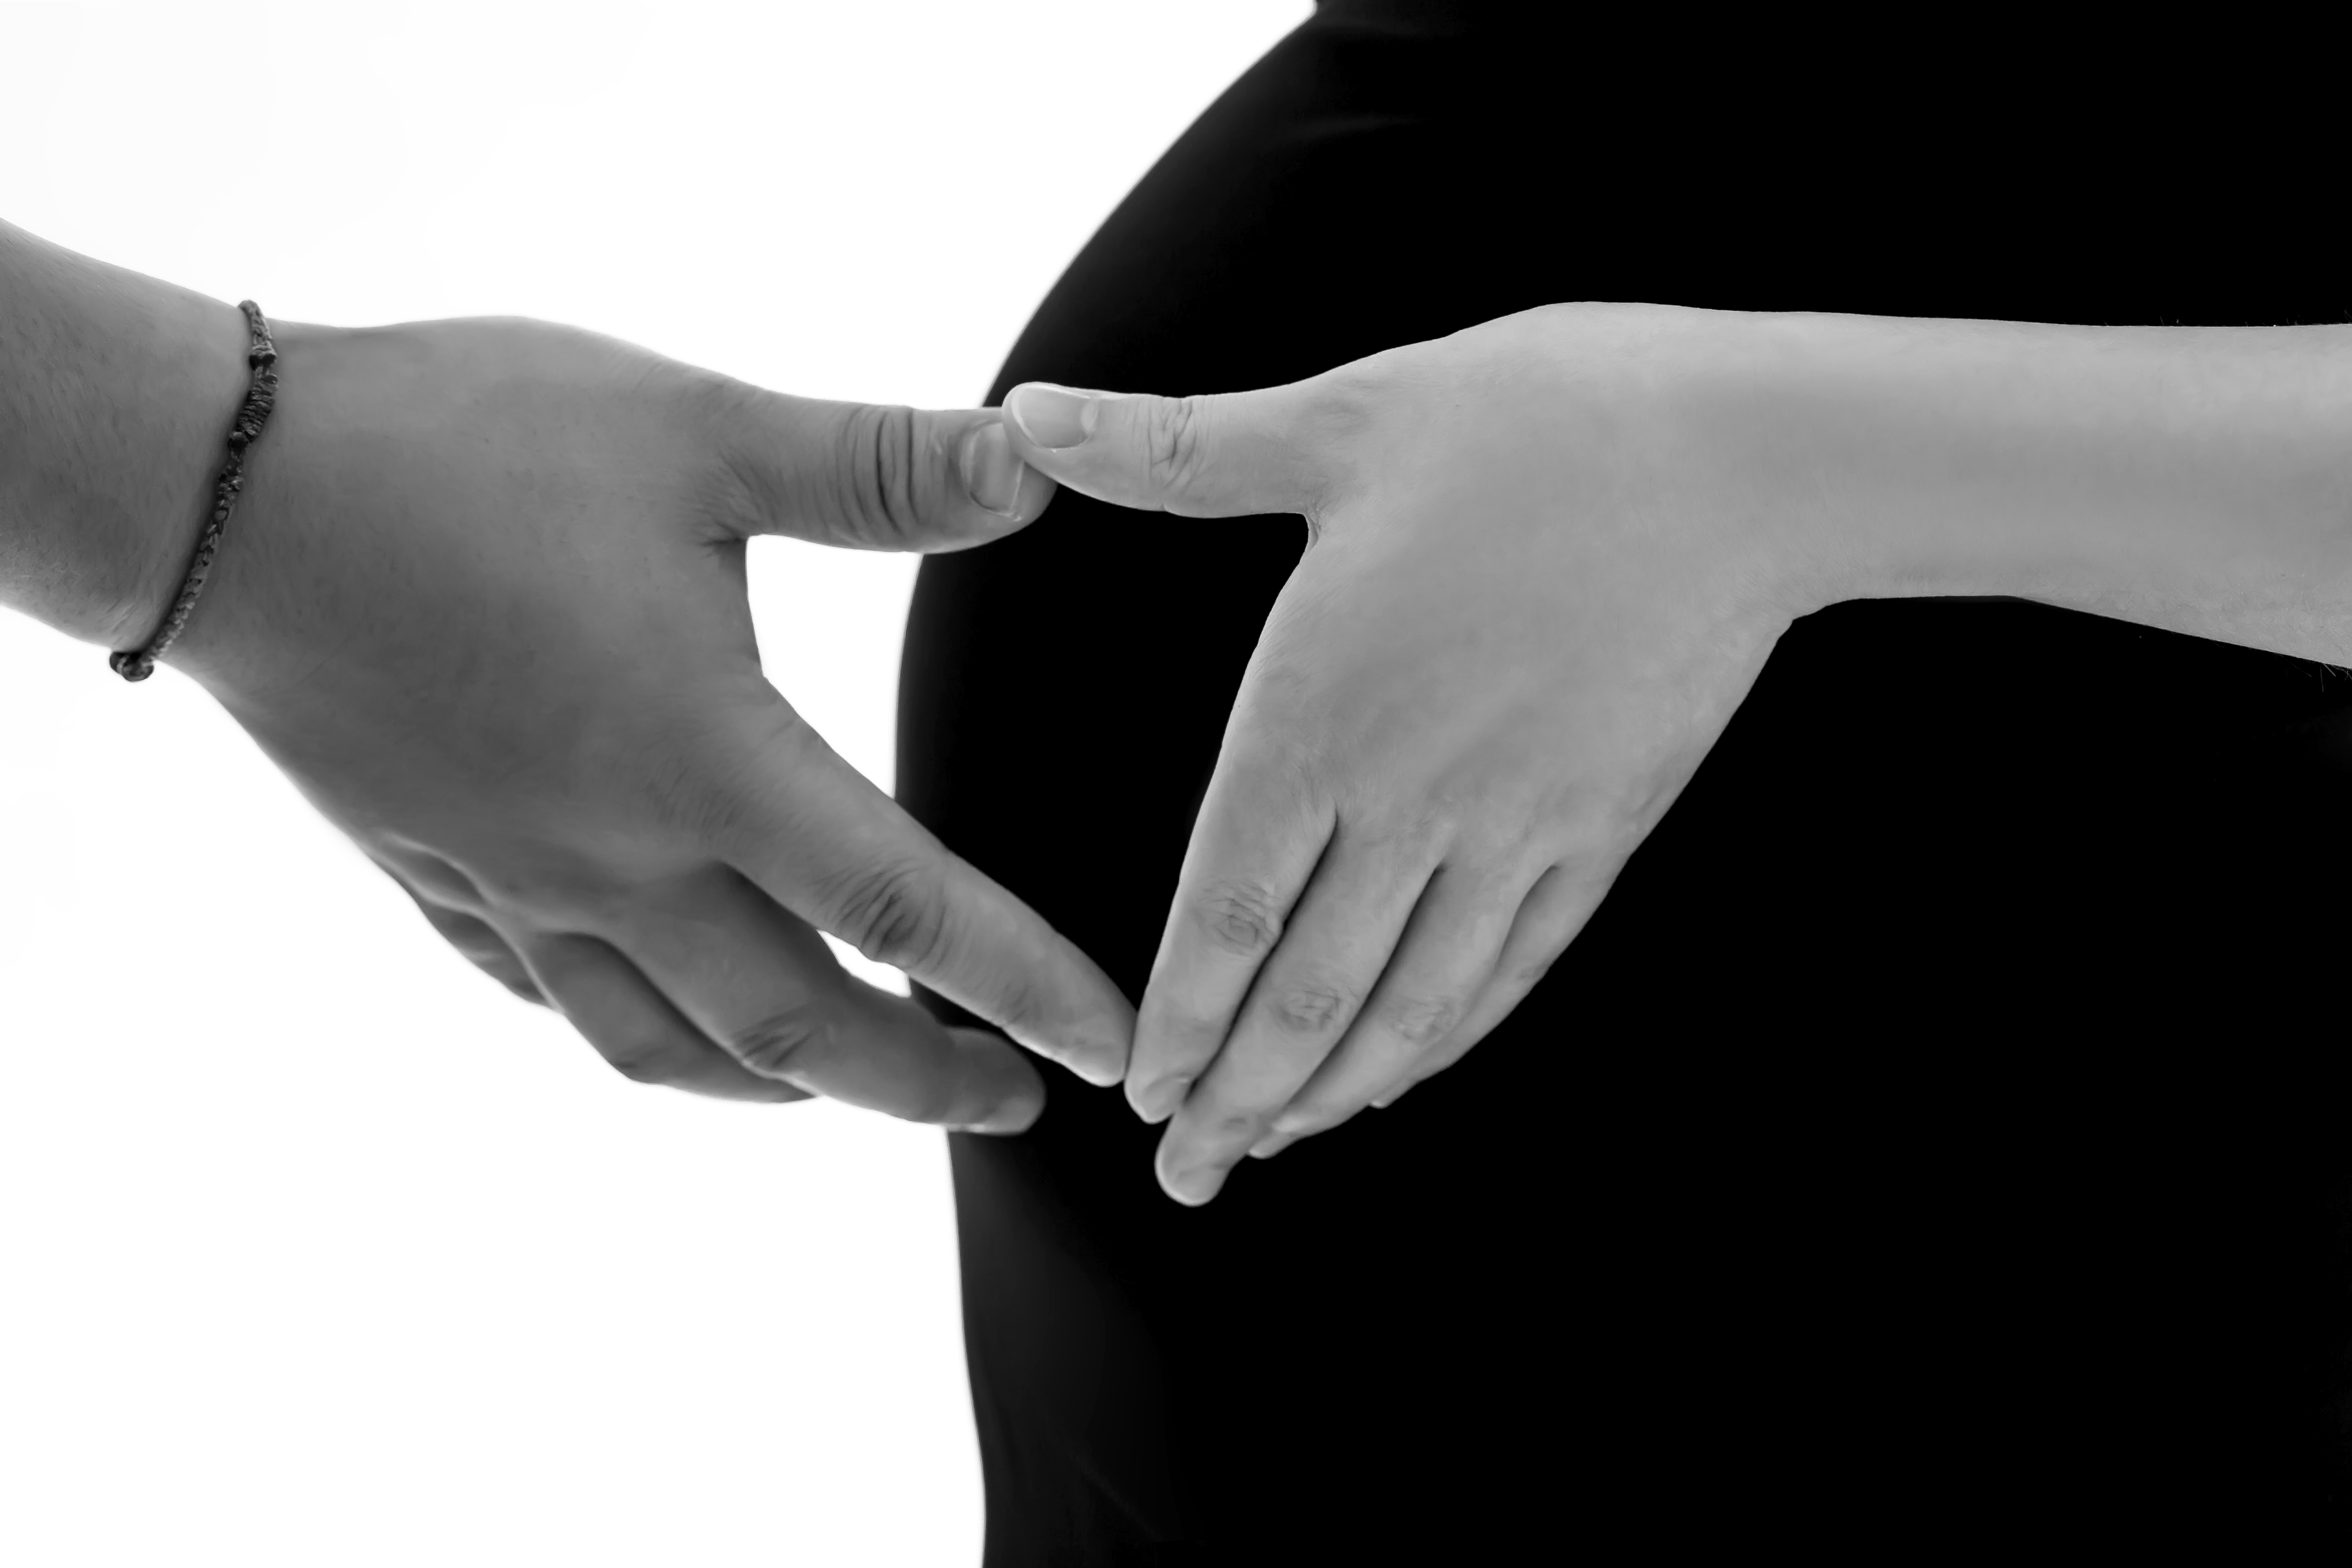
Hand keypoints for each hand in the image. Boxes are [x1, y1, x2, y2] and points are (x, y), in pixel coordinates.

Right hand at [170, 315, 1131, 1128]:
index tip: (1111, 1050)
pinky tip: (661, 1009)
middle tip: (1008, 1103)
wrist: (217, 482)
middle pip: (797, 1026)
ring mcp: (514, 876)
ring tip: (849, 1084)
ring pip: (666, 1043)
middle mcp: (614, 855)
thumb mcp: (693, 431)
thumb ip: (874, 466)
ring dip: (780, 1082)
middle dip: (917, 1083)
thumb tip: (1040, 465)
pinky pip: (545, 992)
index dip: (1025, 985)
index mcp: (703, 761)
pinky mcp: (430, 864)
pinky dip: (630, 1023)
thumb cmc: (456, 443)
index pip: (907, 910)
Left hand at [1001, 304, 1838, 1198]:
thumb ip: (1176, 449)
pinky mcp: (1602, 829)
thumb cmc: (1537, 417)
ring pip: (1409, 1005)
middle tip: (1188, 1175)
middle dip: (1237, 1099)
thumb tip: (1027, 418)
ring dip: (1334, 1091)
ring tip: (1281, 1145)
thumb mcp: (1341, 419)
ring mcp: (1517, 826)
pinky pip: (1510, 967)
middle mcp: (1410, 796)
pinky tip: (1407, 1074)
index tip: (1143, 1095)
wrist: (1749, 453)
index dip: (1178, 1021)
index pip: (1222, 913)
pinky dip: (1448, 1037)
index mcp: (1321, 710)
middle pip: (1305, 994)